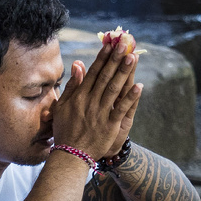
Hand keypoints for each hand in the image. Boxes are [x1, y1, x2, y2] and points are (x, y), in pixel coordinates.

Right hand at [49, 40, 142, 159]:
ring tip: (132, 58)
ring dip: (124, 73)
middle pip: (105, 77)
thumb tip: (77, 65)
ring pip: (114, 89)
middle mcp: (90, 103)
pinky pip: (121, 109)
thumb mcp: (61, 107)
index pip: (93, 73)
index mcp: (79, 97)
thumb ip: (71, 86)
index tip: (110, 44)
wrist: (70, 155)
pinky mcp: (109, 126)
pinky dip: (130, 98)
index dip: (102, 58)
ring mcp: (100, 114)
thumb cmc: (65, 130)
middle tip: (124, 44)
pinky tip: (139, 86)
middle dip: (115, 60)